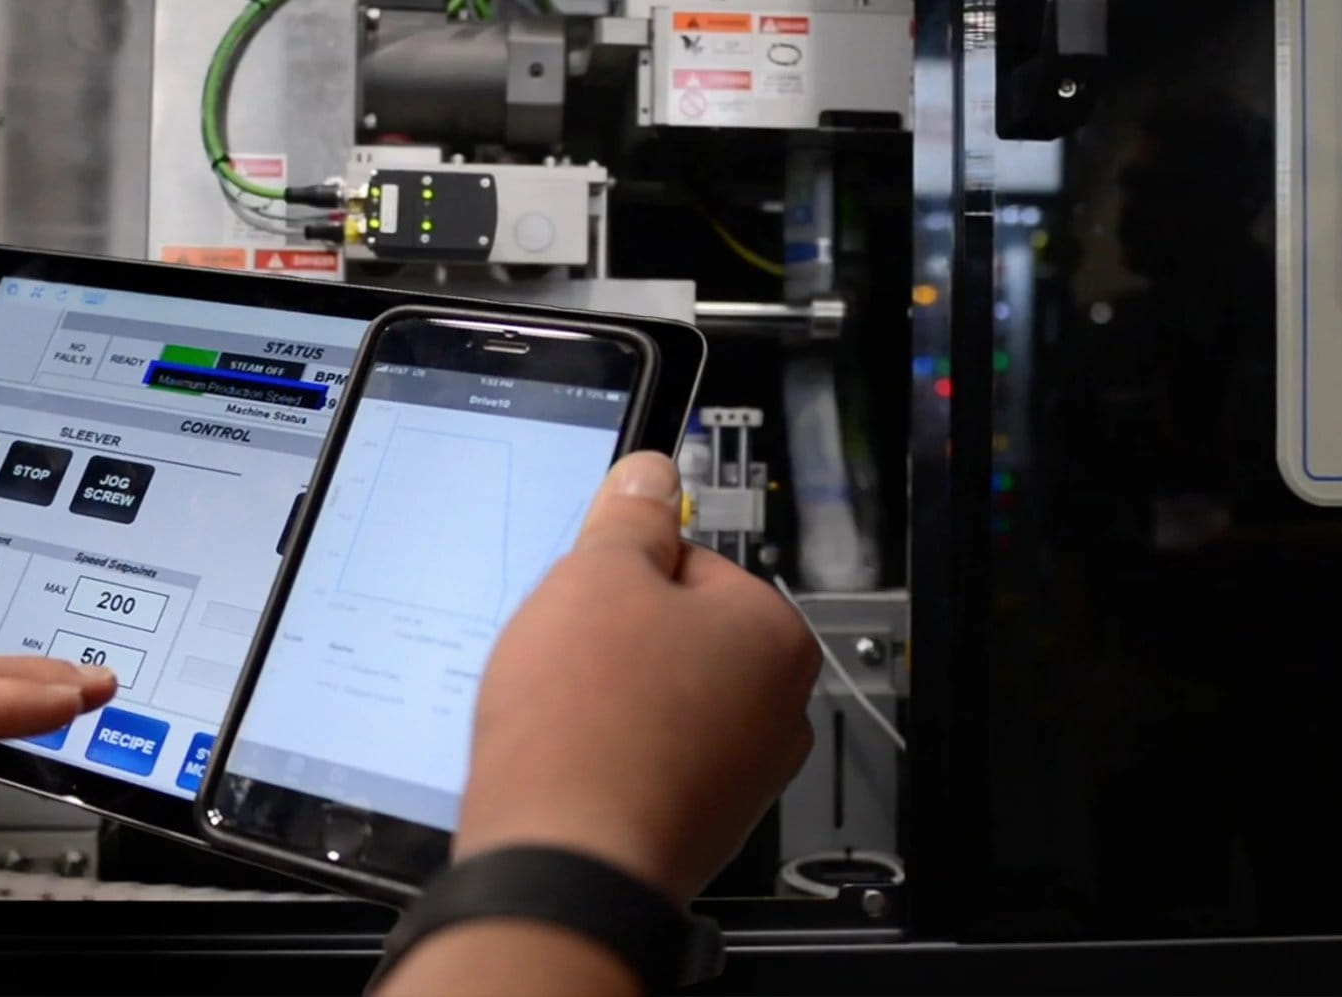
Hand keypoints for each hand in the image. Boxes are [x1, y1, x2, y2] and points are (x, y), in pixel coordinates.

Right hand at [455, 451, 819, 904]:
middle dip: (616, 635)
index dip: (624, 570)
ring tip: (565, 712)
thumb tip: (652, 474)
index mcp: (774, 634)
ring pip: (658, 697)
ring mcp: (740, 775)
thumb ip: (630, 516)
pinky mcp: (694, 823)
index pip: (693, 560)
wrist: (566, 868)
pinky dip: (607, 753)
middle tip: (568, 653)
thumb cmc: (589, 731)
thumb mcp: (597, 577)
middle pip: (678, 631)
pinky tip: (571, 759)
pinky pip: (645, 759)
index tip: (588, 590)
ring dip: (607, 695)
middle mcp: (777, 709)